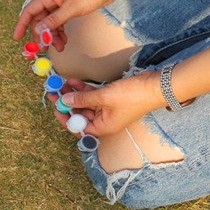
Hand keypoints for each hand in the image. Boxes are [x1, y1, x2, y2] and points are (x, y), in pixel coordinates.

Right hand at [13, 0, 117, 50]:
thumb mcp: (71, 9)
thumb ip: (54, 20)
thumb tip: (39, 30)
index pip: (29, 12)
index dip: (21, 25)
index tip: (17, 38)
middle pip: (39, 20)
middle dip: (42, 35)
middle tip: (45, 48)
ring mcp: (58, 3)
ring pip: (49, 22)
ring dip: (52, 35)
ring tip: (60, 46)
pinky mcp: (66, 6)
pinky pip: (58, 21)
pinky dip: (60, 30)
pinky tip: (64, 39)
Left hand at [48, 73, 162, 137]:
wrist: (155, 86)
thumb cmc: (133, 96)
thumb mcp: (104, 97)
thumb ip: (82, 100)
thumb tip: (64, 101)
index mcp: (104, 127)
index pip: (79, 128)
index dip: (66, 119)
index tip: (55, 109)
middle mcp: (104, 121)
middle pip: (80, 114)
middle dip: (67, 103)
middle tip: (54, 91)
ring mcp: (107, 110)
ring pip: (85, 103)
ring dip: (73, 94)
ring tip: (60, 84)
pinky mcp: (110, 99)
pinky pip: (92, 96)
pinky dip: (83, 89)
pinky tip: (73, 81)